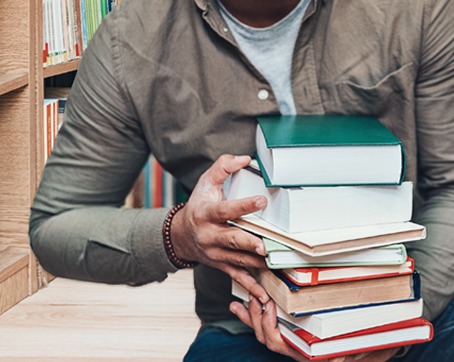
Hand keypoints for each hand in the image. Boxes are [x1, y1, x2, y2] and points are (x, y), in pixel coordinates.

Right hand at [170, 154, 269, 302]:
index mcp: (206, 214)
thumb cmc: (198, 205)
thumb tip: (244, 158)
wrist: (180, 235)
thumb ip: (223, 167)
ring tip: (273, 263)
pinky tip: (264, 295)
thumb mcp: (205, 182)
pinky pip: (237, 277)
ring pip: (237, 259)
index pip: (225, 210)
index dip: (243, 206)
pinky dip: (251, 287)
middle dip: (247, 243)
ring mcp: (215, 253)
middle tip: (263, 245)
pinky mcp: (222, 265)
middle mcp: (209, 236)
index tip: (261, 201)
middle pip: (231, 239)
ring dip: (255, 263)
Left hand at [230, 298, 399, 361]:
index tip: (268, 305)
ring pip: (267, 336)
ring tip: (244, 299)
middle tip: (256, 295)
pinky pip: (271, 331)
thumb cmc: (372, 343)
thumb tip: (345, 354)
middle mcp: (301, 353)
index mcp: (312, 355)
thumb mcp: (365, 346)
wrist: (376, 349)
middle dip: (257, 318)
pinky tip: (242, 307)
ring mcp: (297, 346)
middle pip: (269, 339)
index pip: (281, 345)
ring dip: (252, 318)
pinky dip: (255, 320)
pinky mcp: (296, 339)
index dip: (269, 326)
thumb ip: (354, 349)